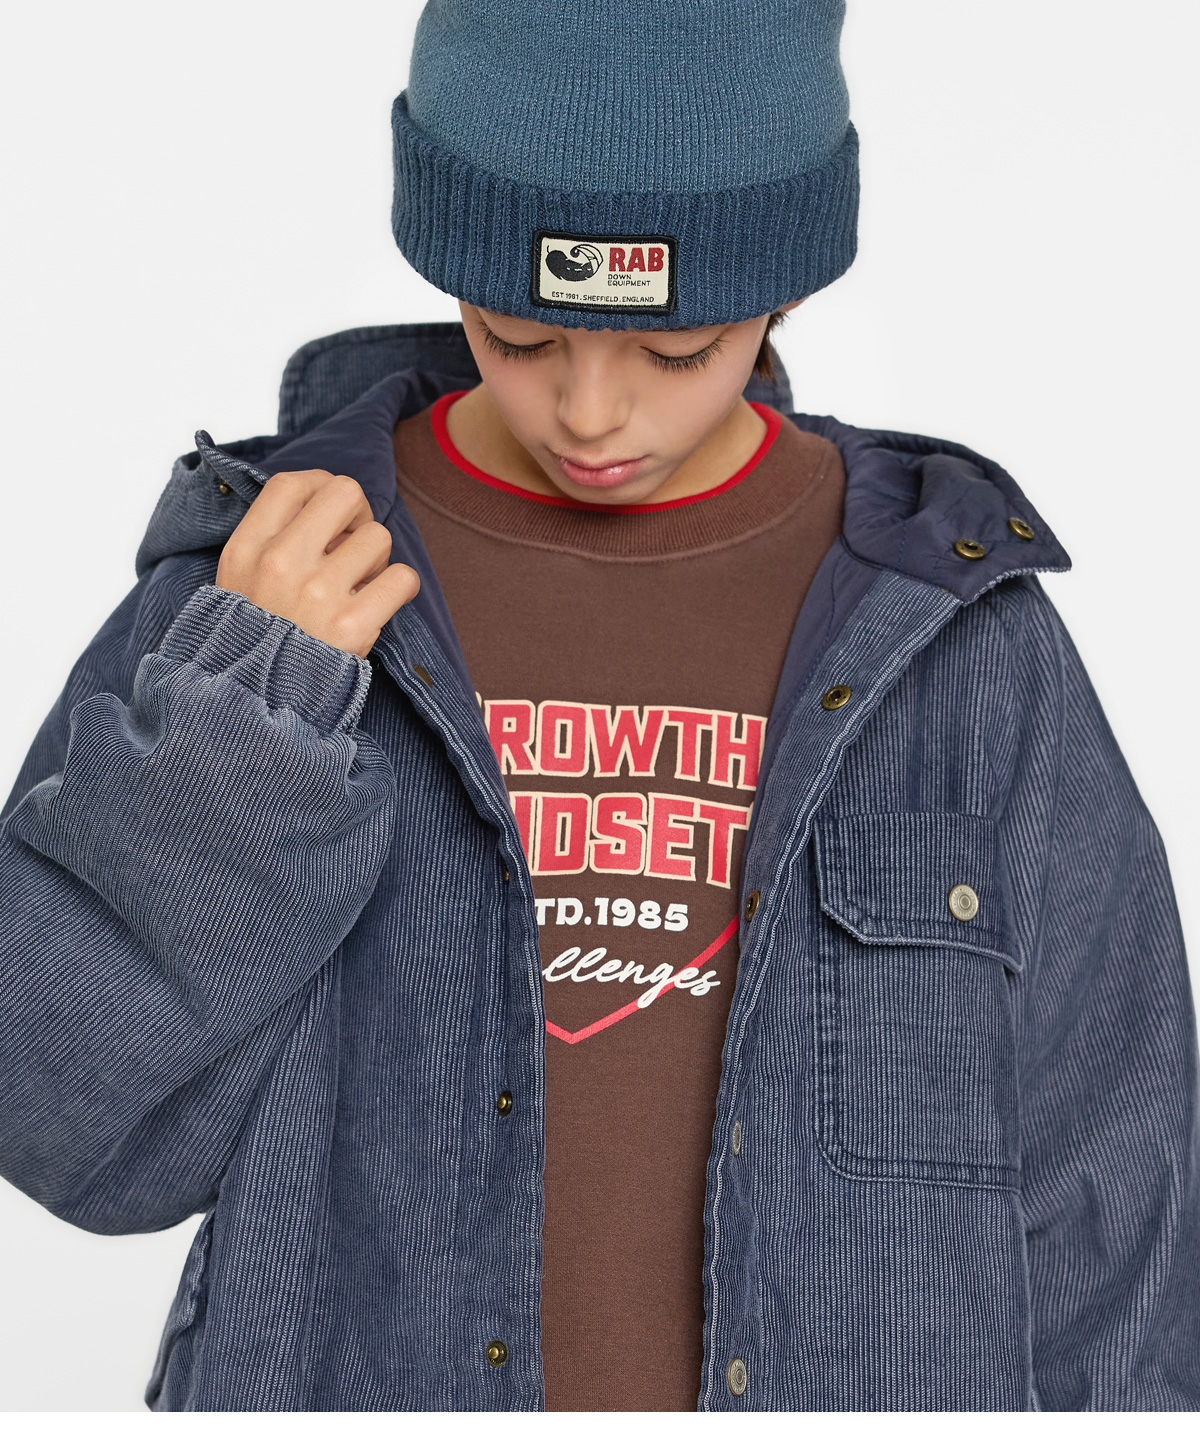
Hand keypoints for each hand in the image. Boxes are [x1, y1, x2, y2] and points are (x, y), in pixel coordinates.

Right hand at [215, 469, 419, 657]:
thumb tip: (329, 510)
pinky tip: (378, 603)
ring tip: (358, 586)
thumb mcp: (239, 580)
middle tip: (353, 544)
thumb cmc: (257, 636)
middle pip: (345, 493)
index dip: (321, 485)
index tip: (330, 511)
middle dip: (358, 514)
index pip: (291, 483)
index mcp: (248, 549)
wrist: (258, 701)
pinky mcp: (353, 625)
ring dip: (377, 559)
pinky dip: (400, 588)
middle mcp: (281, 563)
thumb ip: (273, 539)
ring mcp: (318, 593)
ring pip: (379, 536)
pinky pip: (403, 577)